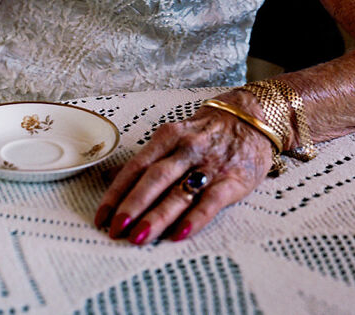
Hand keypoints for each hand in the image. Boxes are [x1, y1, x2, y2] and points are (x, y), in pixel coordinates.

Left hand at [94, 93, 273, 243]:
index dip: (117, 192)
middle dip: (133, 205)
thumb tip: (114, 182)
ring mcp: (210, 164)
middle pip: (154, 178)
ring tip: (138, 238)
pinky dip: (194, 219)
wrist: (252, 117)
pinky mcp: (233, 179)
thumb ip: (150, 159)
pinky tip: (179, 235)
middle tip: (115, 230)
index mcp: (168, 136)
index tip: (101, 217)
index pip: (136, 166)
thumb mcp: (176, 135)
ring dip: (157, 216)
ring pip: (178, 191)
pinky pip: (211, 202)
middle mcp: (186, 148)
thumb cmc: (207, 131)